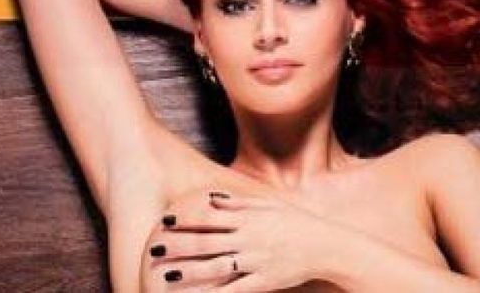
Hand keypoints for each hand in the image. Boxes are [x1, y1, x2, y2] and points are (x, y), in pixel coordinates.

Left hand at [141, 189, 334, 291]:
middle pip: (208, 242)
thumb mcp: (268, 205)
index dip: (186, 218)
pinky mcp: (264, 281)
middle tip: (155, 247)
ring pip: (217, 267)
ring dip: (191, 270)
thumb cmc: (295, 222)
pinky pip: (236, 291)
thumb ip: (239, 202)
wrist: (325, 245)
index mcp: (248, 219)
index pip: (210, 217)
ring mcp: (256, 261)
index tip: (165, 219)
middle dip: (179, 245)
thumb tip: (212, 196)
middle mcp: (248, 239)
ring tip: (167, 274)